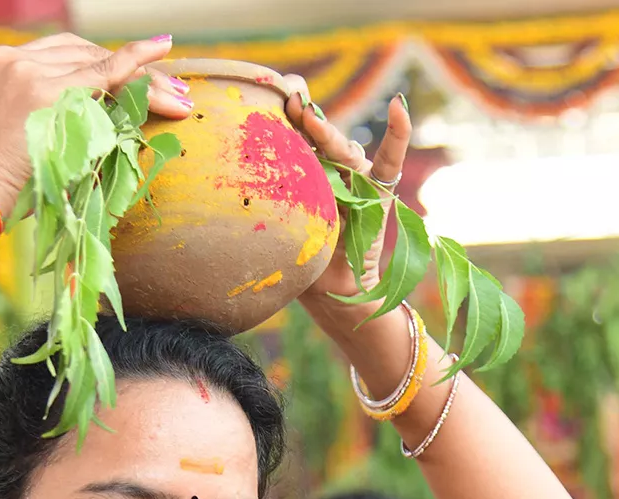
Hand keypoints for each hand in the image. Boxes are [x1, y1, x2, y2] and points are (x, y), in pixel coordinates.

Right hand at [0, 33, 193, 216]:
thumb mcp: (21, 139)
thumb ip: (49, 118)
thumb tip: (96, 124)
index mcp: (1, 66)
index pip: (65, 57)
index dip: (106, 66)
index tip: (134, 76)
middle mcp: (13, 59)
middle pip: (84, 54)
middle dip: (131, 71)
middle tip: (172, 90)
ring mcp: (27, 70)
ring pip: (98, 65)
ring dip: (143, 78)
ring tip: (178, 95)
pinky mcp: (44, 89)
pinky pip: (102, 73)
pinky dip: (134, 60)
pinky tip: (161, 47)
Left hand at [281, 78, 410, 319]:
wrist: (327, 287)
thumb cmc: (294, 254)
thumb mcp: (273, 217)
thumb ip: (263, 188)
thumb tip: (219, 168)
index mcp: (306, 168)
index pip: (298, 129)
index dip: (288, 109)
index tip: (269, 90)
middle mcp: (333, 167)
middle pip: (319, 133)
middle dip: (303, 113)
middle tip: (287, 97)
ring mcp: (357, 176)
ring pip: (341, 148)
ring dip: (326, 133)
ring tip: (309, 116)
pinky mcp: (378, 191)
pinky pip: (390, 160)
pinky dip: (398, 133)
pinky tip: (398, 106)